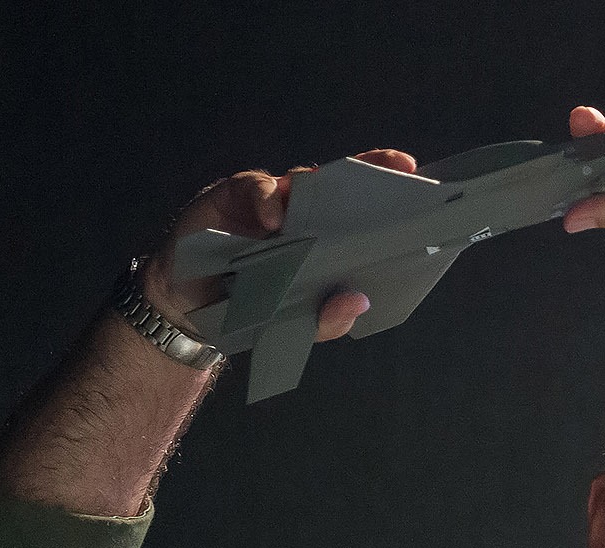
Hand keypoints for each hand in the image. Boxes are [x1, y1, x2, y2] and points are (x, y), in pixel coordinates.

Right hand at [139, 148, 418, 342]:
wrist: (193, 311)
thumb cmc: (251, 309)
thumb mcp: (294, 323)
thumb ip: (327, 319)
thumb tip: (358, 301)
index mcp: (325, 238)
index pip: (360, 209)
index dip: (384, 188)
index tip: (411, 170)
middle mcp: (302, 212)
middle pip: (336, 186)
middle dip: (364, 172)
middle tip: (392, 168)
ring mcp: (269, 201)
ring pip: (298, 182)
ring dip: (315, 187)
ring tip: (331, 200)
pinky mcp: (232, 196)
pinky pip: (254, 189)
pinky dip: (265, 199)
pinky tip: (272, 218)